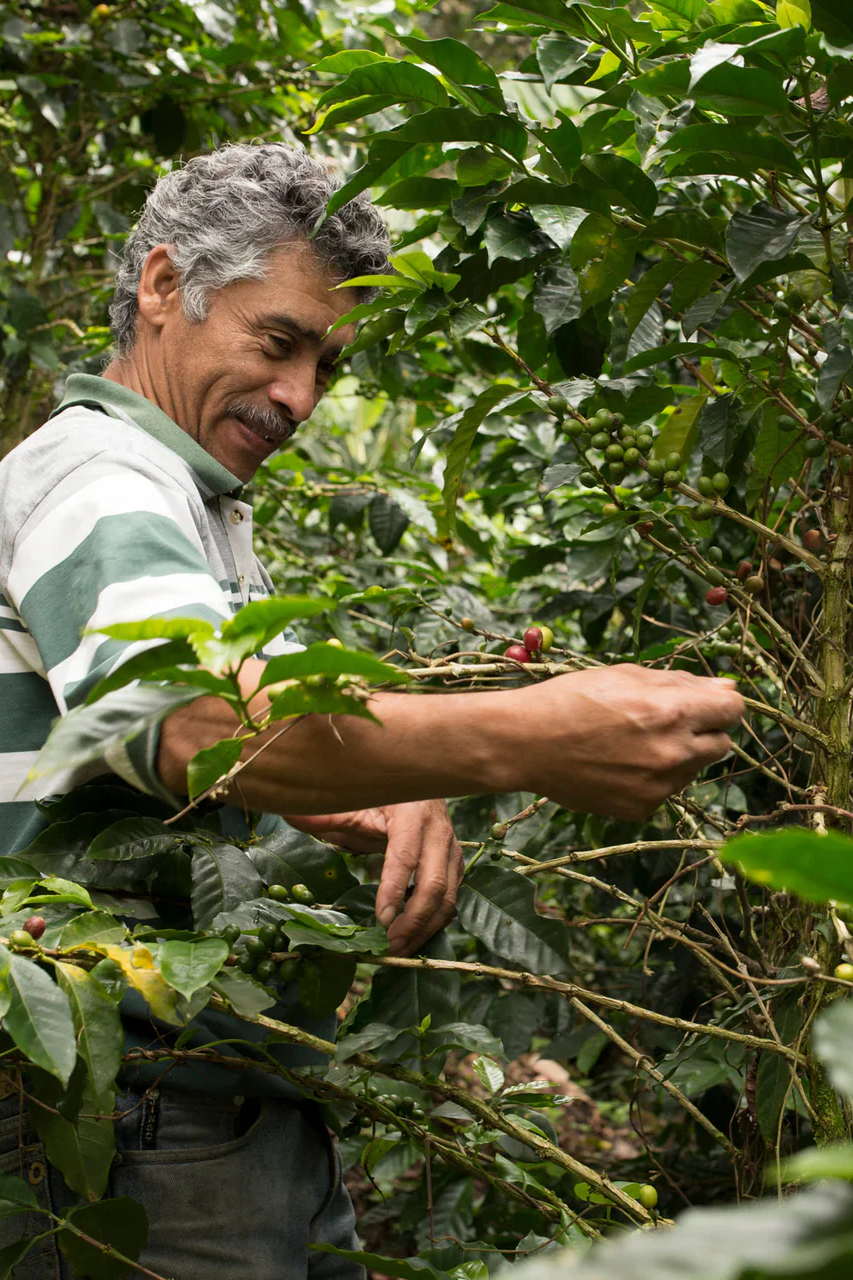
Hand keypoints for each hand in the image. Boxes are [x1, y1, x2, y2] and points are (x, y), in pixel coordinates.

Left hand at [283, 801, 462, 956]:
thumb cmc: (380, 797)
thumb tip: (291, 816)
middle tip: (387, 946)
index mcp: (412, 813)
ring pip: (448, 898)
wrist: (414, 786)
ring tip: (397, 950)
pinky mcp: (455, 866)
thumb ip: (325, 815)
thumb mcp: (354, 803)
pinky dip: (433, 924)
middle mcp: (439, 832)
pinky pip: (450, 901)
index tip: (380, 921)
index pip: (405, 856)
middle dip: (412, 921)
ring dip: (424, 929)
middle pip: (435, 884)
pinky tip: (411, 938)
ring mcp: (452, 851)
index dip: (393, 890)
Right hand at [511, 664, 743, 819]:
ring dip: (678, 755)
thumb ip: (681, 682)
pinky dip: (653, 779)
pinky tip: (620, 765)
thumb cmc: (571, 698)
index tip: (703, 703)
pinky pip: (666, 791)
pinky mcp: (642, 809)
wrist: (525, 743)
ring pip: (693, 770)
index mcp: (673, 712)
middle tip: (663, 722)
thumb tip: (727, 686)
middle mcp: (673, 753)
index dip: (720, 703)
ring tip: (632, 743)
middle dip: (703, 731)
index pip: (733, 709)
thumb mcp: (625, 675)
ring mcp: (658, 787)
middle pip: (722, 744)